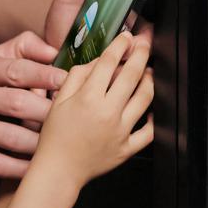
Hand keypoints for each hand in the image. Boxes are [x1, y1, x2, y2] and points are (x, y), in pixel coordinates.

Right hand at [0, 33, 65, 178]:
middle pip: (18, 103)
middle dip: (50, 113)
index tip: (74, 84)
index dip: (49, 76)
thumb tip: (54, 49)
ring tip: (58, 145)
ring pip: (10, 137)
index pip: (18, 69)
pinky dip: (19, 167)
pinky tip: (35, 168)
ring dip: (39, 143)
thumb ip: (17, 49)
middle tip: (72, 120)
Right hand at [34, 31, 153, 185]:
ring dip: (149, 80)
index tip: (125, 37)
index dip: (119, 46)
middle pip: (132, 76)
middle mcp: (107, 112)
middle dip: (141, 54)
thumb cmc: (55, 137)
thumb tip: (97, 62)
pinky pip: (148, 131)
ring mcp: (121, 131)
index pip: (108, 63)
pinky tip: (150, 107)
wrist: (59, 169)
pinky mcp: (127, 148)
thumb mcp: (59, 100)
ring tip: (147, 72)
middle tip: (144, 44)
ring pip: (145, 99)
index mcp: (88, 98)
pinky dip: (153, 117)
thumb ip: (77, 77)